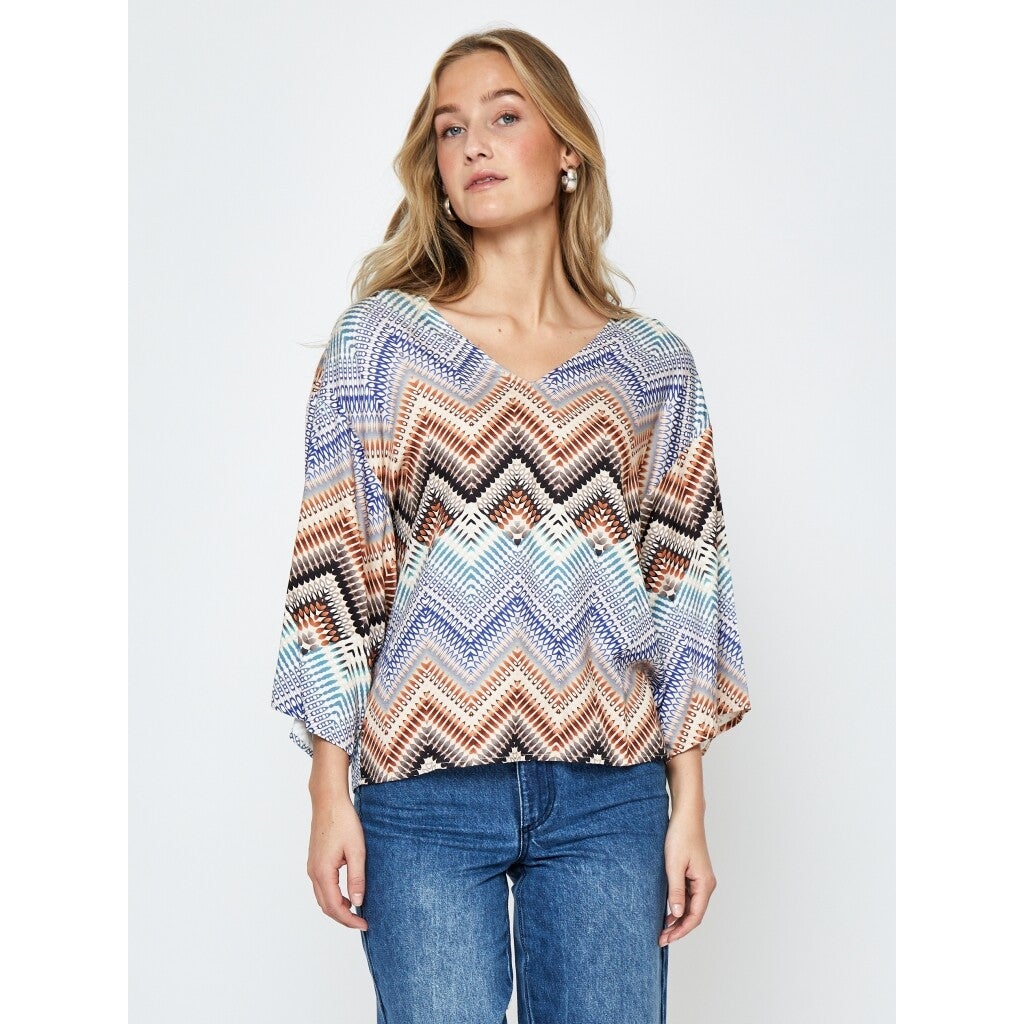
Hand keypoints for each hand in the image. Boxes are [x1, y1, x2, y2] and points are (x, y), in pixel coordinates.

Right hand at [306, 799, 367, 930]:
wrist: (328, 802)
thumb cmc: (343, 822)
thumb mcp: (356, 850)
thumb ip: (356, 878)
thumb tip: (358, 903)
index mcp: (323, 872)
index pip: (335, 907)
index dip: (349, 920)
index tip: (365, 924)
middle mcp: (313, 872)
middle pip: (326, 906)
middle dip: (343, 918)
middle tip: (362, 922)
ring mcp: (312, 867)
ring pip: (322, 898)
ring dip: (337, 908)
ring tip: (356, 910)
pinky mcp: (315, 861)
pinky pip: (321, 887)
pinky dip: (333, 896)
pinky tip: (346, 893)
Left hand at [658, 812, 715, 945]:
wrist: (686, 817)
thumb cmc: (681, 837)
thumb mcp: (674, 865)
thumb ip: (676, 891)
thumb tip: (678, 914)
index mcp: (705, 884)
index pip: (695, 916)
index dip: (681, 930)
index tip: (666, 938)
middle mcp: (706, 884)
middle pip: (694, 914)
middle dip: (678, 927)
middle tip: (661, 938)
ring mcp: (701, 880)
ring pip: (691, 906)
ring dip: (678, 918)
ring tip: (662, 928)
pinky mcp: (694, 874)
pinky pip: (688, 896)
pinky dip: (678, 906)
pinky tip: (667, 910)